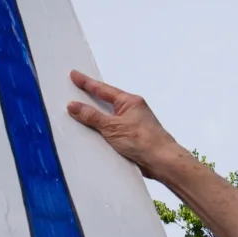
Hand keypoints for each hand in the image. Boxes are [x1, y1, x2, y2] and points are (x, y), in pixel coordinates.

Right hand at [65, 71, 186, 181]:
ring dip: (94, 117)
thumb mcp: (113, 127)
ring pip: (107, 117)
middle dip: (90, 97)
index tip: (75, 75)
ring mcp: (130, 125)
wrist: (162, 161)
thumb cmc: (146, 141)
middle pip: (105, 102)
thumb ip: (92, 117)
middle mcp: (131, 111)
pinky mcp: (129, 138)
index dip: (87, 82)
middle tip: (75, 89)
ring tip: (79, 113)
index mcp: (130, 102)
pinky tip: (92, 134)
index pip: (103, 89)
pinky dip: (100, 131)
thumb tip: (75, 106)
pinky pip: (110, 131)